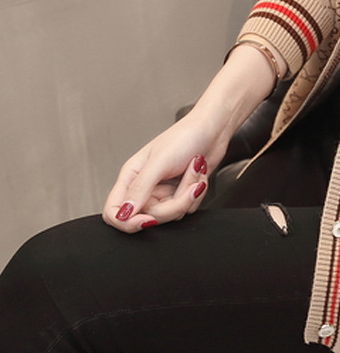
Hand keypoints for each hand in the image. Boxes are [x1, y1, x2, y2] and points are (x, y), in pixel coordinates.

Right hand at [102, 111, 228, 232]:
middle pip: (150, 217)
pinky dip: (198, 193)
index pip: (114, 212)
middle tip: (189, 186)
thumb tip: (123, 214)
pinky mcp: (181, 193)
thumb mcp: (160, 161)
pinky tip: (198, 173)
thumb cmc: (184, 136)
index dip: (127, 222)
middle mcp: (146, 187)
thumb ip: (140, 188)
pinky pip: (188, 208)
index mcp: (131, 176)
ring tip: (193, 170)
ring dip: (189, 194)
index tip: (147, 220)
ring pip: (172, 215)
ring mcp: (164, 191)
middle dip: (174, 204)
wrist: (213, 130)